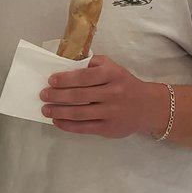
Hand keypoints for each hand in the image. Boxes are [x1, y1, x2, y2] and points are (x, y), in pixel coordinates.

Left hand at [40, 54, 168, 138]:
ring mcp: (111, 112)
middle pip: (79, 95)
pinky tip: (57, 121)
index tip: (51, 80)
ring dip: (59, 111)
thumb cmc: (125, 84)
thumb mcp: (114, 68)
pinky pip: (84, 127)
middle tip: (43, 95)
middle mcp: (113, 93)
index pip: (85, 76)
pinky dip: (68, 125)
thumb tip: (67, 65)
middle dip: (58, 95)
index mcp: (113, 75)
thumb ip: (94, 64)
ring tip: (46, 109)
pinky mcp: (108, 128)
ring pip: (79, 113)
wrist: (148, 107)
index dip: (66, 79)